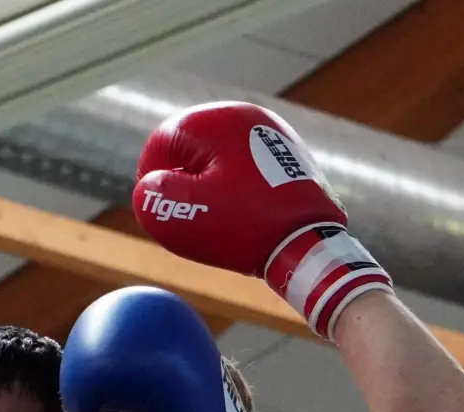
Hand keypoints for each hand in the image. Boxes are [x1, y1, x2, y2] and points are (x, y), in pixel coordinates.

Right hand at [132, 101, 390, 340]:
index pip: (161, 143)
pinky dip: (234, 188)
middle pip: (190, 149)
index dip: (153, 180)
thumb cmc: (244, 226)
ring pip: (217, 159)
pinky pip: (243, 167)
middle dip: (183, 182)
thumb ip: (151, 194)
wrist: (313, 242)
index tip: (164, 210)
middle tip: (192, 217)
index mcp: (218, 119)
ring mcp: (272, 133)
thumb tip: (152, 185)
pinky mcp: (287, 154)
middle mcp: (247, 116)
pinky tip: (242, 214)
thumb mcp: (180, 216)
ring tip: (218, 218)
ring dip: (208, 187)